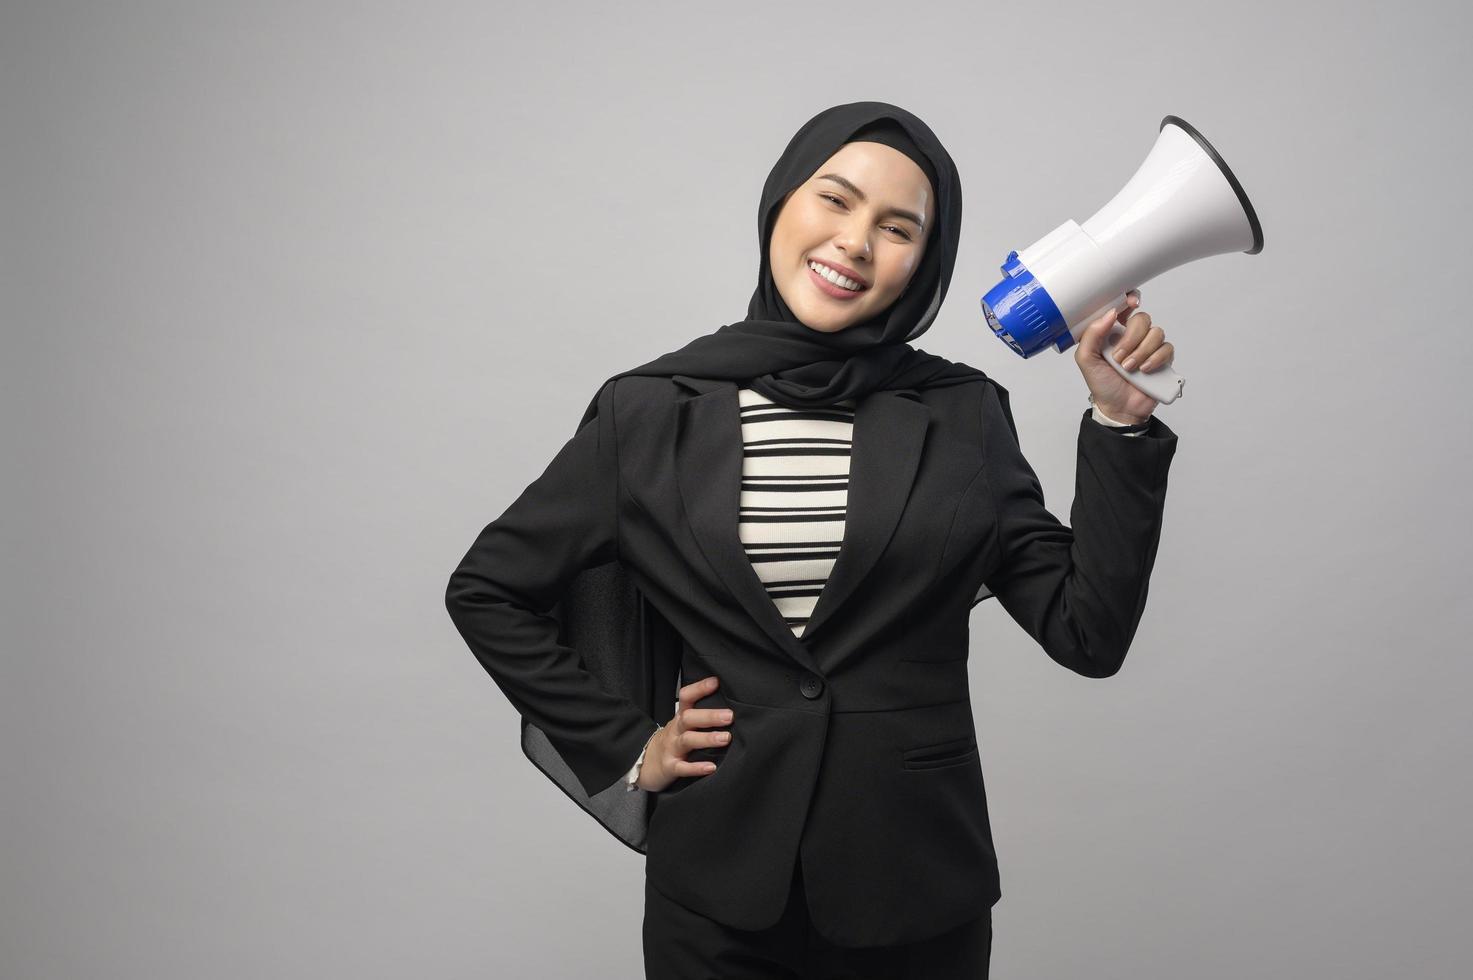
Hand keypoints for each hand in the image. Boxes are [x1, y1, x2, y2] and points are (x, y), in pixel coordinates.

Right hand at [636, 675, 732, 791]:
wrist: (643, 763)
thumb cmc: (671, 742)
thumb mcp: (681, 726)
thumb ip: (699, 717)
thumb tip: (728, 708)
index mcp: (679, 718)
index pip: (686, 697)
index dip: (699, 689)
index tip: (716, 682)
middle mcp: (675, 730)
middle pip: (688, 718)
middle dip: (709, 716)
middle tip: (729, 716)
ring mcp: (671, 748)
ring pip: (687, 740)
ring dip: (707, 738)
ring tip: (726, 738)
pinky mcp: (669, 767)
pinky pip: (682, 768)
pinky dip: (696, 768)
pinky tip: (711, 767)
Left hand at [1073, 289, 1174, 423]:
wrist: (1118, 408)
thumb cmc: (1102, 384)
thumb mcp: (1086, 359)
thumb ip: (1092, 334)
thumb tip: (1109, 313)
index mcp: (1114, 332)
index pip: (1125, 307)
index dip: (1130, 300)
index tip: (1131, 303)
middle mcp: (1133, 336)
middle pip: (1142, 319)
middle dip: (1131, 339)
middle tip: (1119, 358)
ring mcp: (1149, 347)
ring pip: (1156, 333)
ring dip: (1141, 352)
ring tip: (1129, 369)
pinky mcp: (1162, 359)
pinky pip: (1167, 348)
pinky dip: (1155, 359)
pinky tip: (1144, 371)